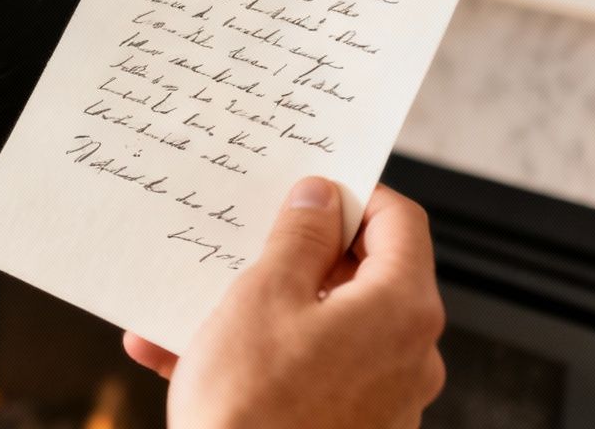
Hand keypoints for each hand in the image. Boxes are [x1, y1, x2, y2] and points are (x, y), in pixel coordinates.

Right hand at [122, 179, 445, 428]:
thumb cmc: (251, 411)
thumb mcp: (264, 297)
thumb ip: (298, 238)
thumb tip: (319, 200)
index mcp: (402, 310)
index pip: (400, 222)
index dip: (354, 194)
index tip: (311, 187)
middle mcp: (410, 357)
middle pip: (365, 276)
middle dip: (300, 254)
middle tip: (250, 237)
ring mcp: (384, 401)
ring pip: (326, 329)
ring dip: (266, 309)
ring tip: (197, 299)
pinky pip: (308, 376)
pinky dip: (260, 359)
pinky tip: (183, 353)